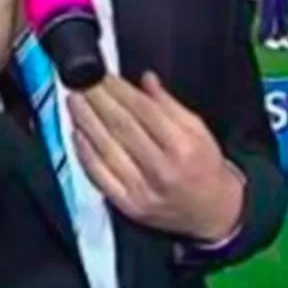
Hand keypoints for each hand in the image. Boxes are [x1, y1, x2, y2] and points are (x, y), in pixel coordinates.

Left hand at [69, 72, 243, 242]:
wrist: (212, 213)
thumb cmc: (205, 168)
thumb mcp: (198, 130)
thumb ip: (169, 104)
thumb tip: (146, 79)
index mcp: (183, 147)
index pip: (143, 111)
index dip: (120, 90)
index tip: (103, 74)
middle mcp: (162, 170)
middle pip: (122, 127)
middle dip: (98, 100)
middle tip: (80, 80)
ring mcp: (143, 190)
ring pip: (107, 149)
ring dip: (87, 122)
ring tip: (74, 101)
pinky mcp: (128, 205)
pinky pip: (100, 176)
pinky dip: (86, 154)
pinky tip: (78, 135)